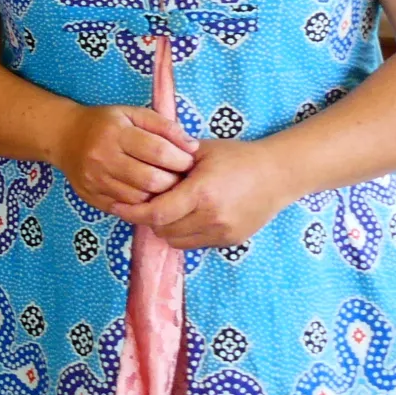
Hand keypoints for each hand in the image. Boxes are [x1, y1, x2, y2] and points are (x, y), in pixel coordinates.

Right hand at [50, 102, 196, 216]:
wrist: (64, 136)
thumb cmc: (105, 123)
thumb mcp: (133, 114)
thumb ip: (164, 126)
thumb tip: (192, 147)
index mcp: (116, 133)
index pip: (158, 151)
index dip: (180, 159)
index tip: (189, 161)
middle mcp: (103, 157)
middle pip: (151, 180)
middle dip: (173, 182)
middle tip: (181, 178)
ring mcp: (96, 180)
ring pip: (140, 199)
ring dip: (159, 197)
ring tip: (165, 187)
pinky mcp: (91, 197)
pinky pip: (125, 209)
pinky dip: (141, 205)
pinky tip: (148, 196)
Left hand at [131, 139, 297, 249]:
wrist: (278, 175)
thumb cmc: (238, 157)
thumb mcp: (202, 151)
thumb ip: (171, 160)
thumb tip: (138, 165)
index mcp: (201, 193)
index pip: (156, 213)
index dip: (132, 212)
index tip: (116, 206)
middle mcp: (211, 217)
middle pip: (162, 230)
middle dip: (148, 218)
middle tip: (144, 202)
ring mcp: (221, 232)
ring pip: (176, 241)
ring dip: (165, 228)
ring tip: (167, 208)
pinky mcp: (229, 241)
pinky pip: (194, 244)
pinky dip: (183, 233)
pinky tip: (187, 215)